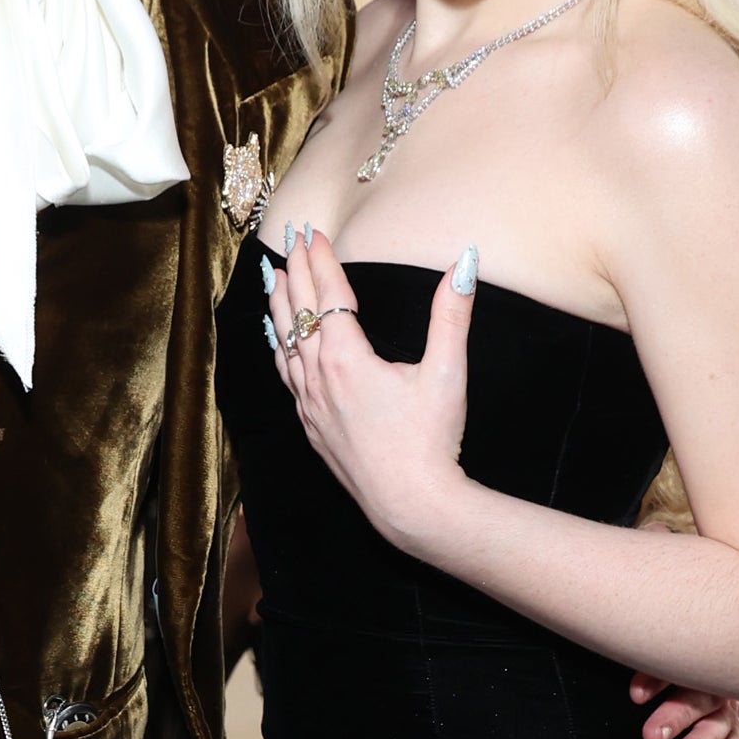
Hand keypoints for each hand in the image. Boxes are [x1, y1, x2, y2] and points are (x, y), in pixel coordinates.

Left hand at [264, 226, 470, 549]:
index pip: (326, 295)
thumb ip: (451, 314)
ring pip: (285, 346)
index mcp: (347, 359)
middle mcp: (319, 379)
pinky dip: (280, 351)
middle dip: (295, 273)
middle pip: (299, 314)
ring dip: (280, 309)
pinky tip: (280, 345)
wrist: (410, 505)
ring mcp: (311, 406)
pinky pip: (287, 378)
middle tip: (290, 241)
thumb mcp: (446, 373)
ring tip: (273, 281)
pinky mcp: (312, 429)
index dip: (320, 260)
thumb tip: (465, 262)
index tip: (313, 233)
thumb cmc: (430, 442)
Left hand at [630, 674, 738, 738]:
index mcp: (692, 662)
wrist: (706, 670)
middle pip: (696, 698)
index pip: (674, 669)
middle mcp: (712, 682)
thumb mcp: (659, 666)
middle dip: (676, 718)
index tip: (637, 696)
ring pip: (717, 722)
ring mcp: (724, 704)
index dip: (655, 681)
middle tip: (654, 737)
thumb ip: (648, 673)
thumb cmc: (673, 671)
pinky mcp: (732, 724)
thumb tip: (632, 688)